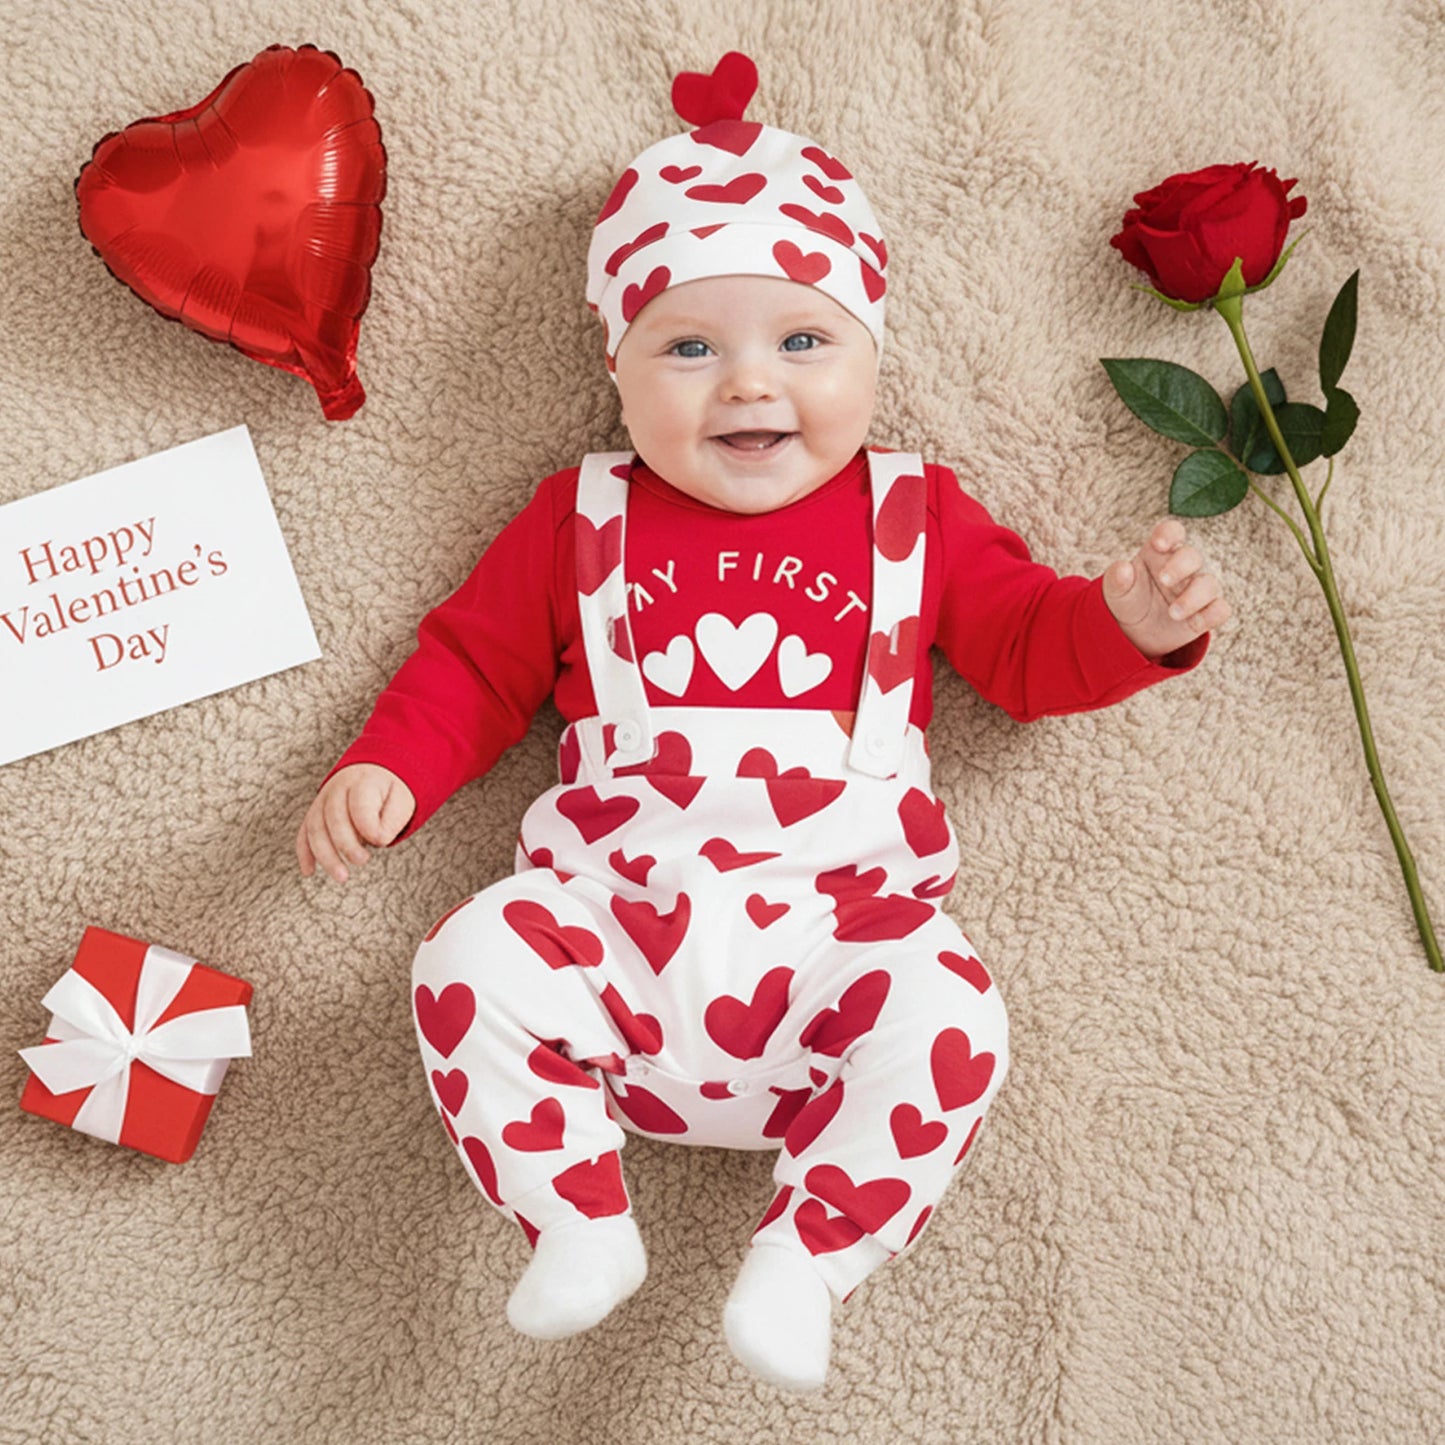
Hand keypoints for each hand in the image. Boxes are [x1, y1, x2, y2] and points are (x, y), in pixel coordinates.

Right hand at [297, 764, 415, 882]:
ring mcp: (322, 801)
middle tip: (362, 861)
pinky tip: (309, 871)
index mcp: (363, 781)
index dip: (368, 827)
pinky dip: (304, 853)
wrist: (373, 772)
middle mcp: (337, 788)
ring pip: (315, 828)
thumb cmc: (389, 791)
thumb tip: (377, 841)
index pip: (359, 805)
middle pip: (333, 818)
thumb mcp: (402, 800)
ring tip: (341, 876)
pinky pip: (304, 833)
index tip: (381, 841)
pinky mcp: (314, 814)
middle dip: (346, 844)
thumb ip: (392, 820)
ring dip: (325, 855)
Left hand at [1101, 518, 1231, 660]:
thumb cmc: (1129, 600)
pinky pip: (1220, 609)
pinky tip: (1193, 623)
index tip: (1158, 545)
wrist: (1135, 632)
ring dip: (1193, 598)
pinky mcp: (1207, 612)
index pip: (1172, 531)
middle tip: (1164, 580)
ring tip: (1172, 613)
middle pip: (1192, 556)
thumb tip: (1123, 568)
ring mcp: (1197, 589)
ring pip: (1210, 584)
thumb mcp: (1115, 591)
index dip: (1169, 534)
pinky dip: (1211, 615)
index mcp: (1159, 553)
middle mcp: (1183, 567)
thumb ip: (1116, 579)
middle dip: (1180, 566)